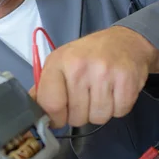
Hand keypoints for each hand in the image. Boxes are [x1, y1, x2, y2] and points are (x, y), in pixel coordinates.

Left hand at [30, 26, 158, 127]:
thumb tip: (31, 110)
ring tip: (101, 93)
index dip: (55, 118)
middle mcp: (80, 67)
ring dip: (100, 111)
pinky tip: (115, 91)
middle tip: (86, 96)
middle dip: (80, 114)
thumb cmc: (89, 54)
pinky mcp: (127, 81)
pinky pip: (119, 113)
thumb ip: (45, 87)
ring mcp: (105, 73)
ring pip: (98, 118)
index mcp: (59, 62)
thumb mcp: (61, 62)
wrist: (126, 41)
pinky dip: (118, 108)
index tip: (59, 116)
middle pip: (76, 117)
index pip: (50, 105)